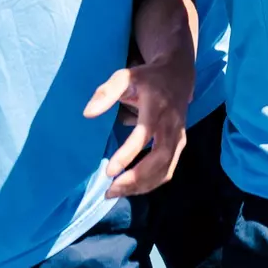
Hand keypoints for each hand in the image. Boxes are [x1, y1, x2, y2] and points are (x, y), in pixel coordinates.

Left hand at [83, 57, 191, 197]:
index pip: (144, 135)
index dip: (128, 154)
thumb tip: (88, 113)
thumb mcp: (126, 76)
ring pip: (165, 169)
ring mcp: (179, 137)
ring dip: (142, 185)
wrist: (178, 75)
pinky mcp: (180, 145)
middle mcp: (171, 125)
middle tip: (110, 189)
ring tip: (116, 192)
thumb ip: (107, 92)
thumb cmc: (147, 78)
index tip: (109, 171)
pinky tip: (132, 187)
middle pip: (159, 159)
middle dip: (136, 178)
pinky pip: (168, 170)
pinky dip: (150, 183)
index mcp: (157, 107)